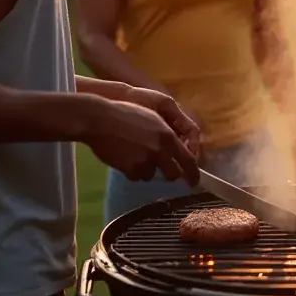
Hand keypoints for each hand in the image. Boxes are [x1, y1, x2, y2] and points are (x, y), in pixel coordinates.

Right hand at [85, 97, 199, 185]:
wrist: (100, 119)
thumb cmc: (125, 114)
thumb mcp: (152, 119)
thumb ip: (165, 136)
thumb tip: (173, 149)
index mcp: (167, 136)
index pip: (187, 160)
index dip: (193, 173)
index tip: (195, 182)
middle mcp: (159, 150)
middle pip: (173, 174)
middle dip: (170, 175)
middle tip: (164, 170)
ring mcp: (144, 161)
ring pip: (151, 175)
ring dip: (146, 169)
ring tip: (134, 154)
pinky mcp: (129, 169)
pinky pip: (135, 176)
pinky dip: (132, 171)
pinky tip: (124, 157)